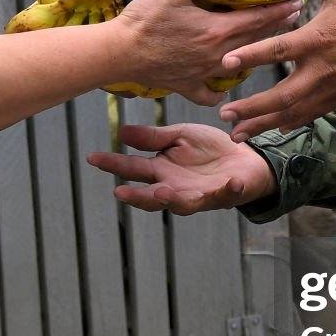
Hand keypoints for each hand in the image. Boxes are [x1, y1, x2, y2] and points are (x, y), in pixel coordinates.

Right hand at [87, 122, 275, 214]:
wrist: (243, 158)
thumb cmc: (208, 149)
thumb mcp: (179, 136)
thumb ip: (153, 138)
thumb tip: (121, 132)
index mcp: (161, 170)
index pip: (132, 168)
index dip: (113, 164)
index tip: (92, 157)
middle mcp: (175, 187)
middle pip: (151, 196)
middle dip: (137, 196)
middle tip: (120, 192)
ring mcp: (198, 195)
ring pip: (181, 204)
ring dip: (172, 200)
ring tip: (162, 192)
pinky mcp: (223, 195)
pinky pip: (224, 195)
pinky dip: (227, 191)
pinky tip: (229, 183)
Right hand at [112, 0, 301, 104]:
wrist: (118, 54)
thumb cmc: (144, 20)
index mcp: (217, 30)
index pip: (258, 19)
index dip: (280, 9)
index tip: (299, 1)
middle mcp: (217, 55)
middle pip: (255, 40)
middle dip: (276, 27)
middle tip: (294, 17)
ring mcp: (203, 73)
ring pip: (239, 63)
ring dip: (256, 51)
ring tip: (267, 43)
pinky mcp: (187, 85)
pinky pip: (210, 92)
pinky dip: (220, 89)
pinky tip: (223, 80)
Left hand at [217, 0, 335, 141]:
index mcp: (316, 40)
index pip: (277, 50)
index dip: (251, 56)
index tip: (226, 62)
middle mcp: (320, 70)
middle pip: (281, 95)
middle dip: (251, 107)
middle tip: (225, 114)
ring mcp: (329, 88)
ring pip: (292, 112)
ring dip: (264, 124)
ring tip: (237, 133)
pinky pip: (309, 115)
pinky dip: (288, 124)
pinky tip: (271, 130)